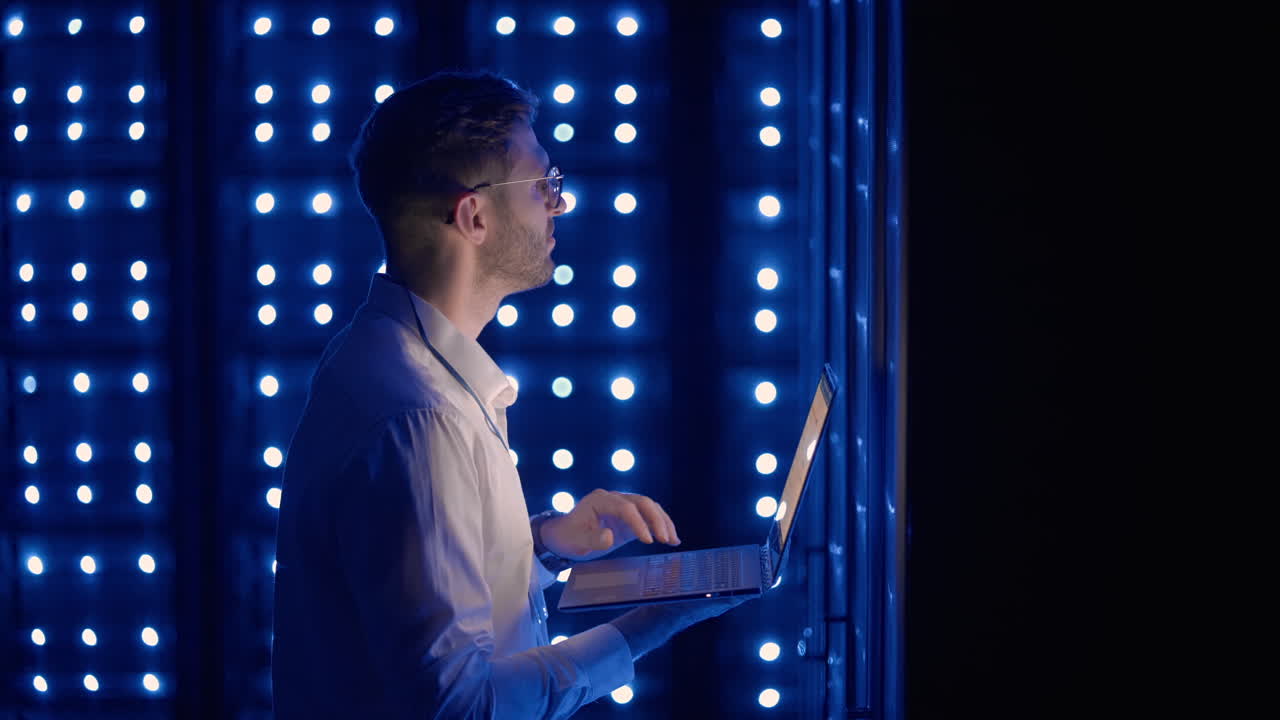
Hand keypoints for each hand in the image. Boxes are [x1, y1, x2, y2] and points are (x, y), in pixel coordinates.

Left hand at [540, 489, 681, 560]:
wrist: (564, 536)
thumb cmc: (568, 537)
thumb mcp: (575, 540)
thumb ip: (591, 538)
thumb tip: (609, 537)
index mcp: (600, 500)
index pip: (625, 507)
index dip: (638, 523)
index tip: (647, 541)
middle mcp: (614, 499)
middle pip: (642, 502)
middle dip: (656, 520)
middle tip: (666, 539)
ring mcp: (623, 507)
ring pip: (649, 508)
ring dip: (663, 522)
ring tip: (673, 540)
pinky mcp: (629, 518)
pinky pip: (649, 518)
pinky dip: (661, 526)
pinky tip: (671, 539)